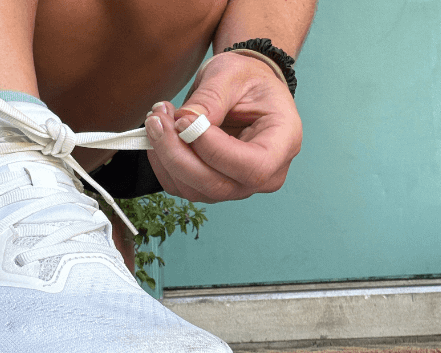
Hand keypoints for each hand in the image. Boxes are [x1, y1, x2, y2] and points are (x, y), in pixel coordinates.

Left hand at [144, 51, 301, 202]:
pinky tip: (160, 136)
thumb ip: (211, 98)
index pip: (251, 165)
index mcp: (283, 144)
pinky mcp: (214, 187)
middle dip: (178, 155)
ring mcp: (238, 186)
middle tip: (157, 120)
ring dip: (166, 158)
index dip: (212, 149)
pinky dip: (163, 165)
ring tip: (158, 120)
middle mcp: (265, 175)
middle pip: (217, 185)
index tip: (183, 120)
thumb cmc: (248, 79)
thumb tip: (184, 121)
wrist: (246, 88)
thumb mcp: (233, 74)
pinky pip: (182, 187)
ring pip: (195, 190)